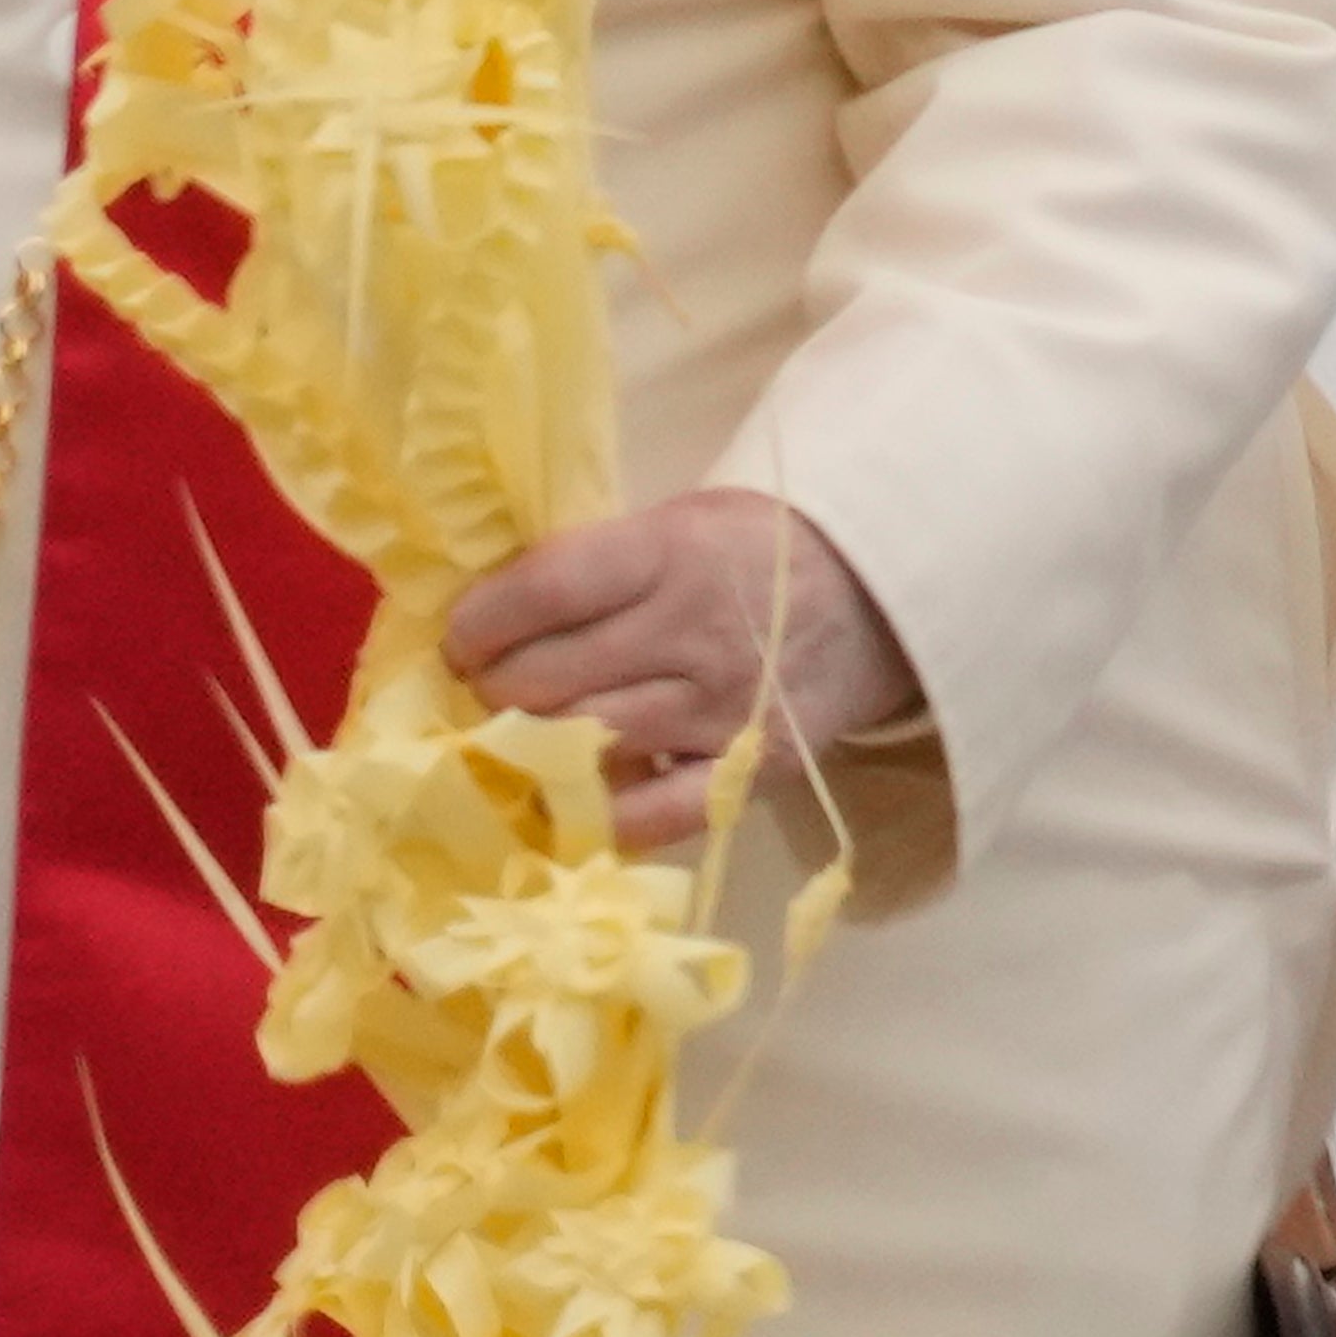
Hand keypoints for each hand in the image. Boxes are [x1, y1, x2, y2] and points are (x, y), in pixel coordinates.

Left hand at [443, 496, 917, 857]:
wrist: (875, 599)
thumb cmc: (753, 552)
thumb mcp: (679, 522)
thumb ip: (597, 563)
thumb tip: (491, 612)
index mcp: (669, 554)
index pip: (545, 591)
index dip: (481, 622)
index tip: (460, 638)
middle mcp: (692, 634)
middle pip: (549, 678)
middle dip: (492, 690)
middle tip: (482, 691)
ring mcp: (720, 710)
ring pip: (584, 743)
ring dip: (528, 747)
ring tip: (510, 738)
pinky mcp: (748, 770)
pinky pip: (654, 813)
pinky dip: (599, 814)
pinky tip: (567, 800)